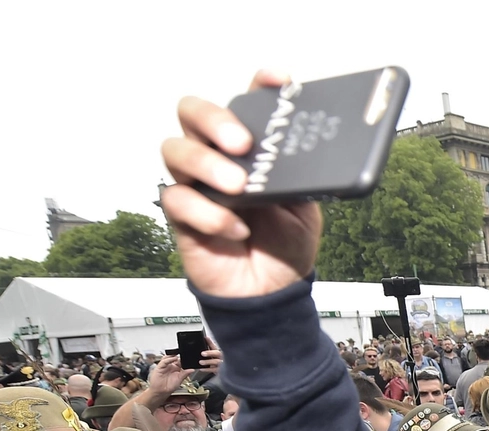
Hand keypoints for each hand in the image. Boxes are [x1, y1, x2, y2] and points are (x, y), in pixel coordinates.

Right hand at [146, 355, 188, 402]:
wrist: (161, 391)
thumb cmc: (169, 386)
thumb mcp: (180, 380)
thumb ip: (185, 374)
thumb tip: (192, 370)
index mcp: (177, 369)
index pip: (181, 361)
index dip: (184, 359)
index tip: (189, 357)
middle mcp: (171, 366)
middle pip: (175, 358)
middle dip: (179, 355)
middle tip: (184, 353)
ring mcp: (165, 366)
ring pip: (169, 357)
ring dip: (173, 355)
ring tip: (179, 354)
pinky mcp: (160, 367)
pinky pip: (164, 361)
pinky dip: (169, 359)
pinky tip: (173, 358)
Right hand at [160, 70, 321, 299]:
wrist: (274, 291)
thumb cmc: (286, 242)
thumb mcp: (307, 205)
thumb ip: (302, 177)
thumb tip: (312, 155)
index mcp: (252, 147)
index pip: (246, 102)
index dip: (259, 85)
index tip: (279, 80)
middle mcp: (217, 156)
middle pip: (193, 113)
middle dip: (215, 119)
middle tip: (242, 143)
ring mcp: (196, 184)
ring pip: (176, 150)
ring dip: (207, 164)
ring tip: (239, 187)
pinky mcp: (183, 216)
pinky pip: (177, 201)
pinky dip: (209, 214)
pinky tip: (236, 228)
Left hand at [198, 339, 223, 373]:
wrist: (227, 370)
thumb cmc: (219, 361)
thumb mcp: (215, 353)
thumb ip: (210, 346)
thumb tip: (205, 338)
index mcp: (219, 352)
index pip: (215, 345)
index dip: (210, 342)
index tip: (205, 338)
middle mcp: (222, 357)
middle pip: (217, 353)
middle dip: (210, 353)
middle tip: (202, 353)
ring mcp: (222, 364)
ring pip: (216, 362)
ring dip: (208, 361)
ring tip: (201, 362)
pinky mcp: (220, 371)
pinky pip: (214, 370)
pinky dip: (207, 369)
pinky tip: (202, 369)